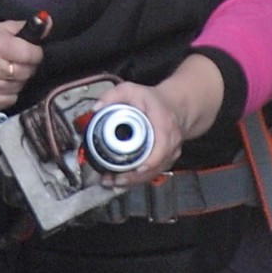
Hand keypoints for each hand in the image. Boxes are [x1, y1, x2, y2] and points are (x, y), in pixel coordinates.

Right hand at [0, 19, 43, 110]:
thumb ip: (24, 27)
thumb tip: (48, 21)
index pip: (30, 54)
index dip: (35, 54)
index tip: (31, 53)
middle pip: (26, 72)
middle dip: (27, 68)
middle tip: (17, 64)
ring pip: (19, 87)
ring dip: (18, 82)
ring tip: (6, 73)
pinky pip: (10, 100)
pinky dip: (9, 94)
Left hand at [91, 54, 223, 187]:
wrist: (175, 107)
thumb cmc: (154, 100)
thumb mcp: (132, 90)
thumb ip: (113, 96)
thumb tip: (97, 109)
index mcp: (164, 125)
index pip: (162, 146)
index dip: (151, 160)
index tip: (137, 168)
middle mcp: (170, 142)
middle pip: (155, 165)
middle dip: (134, 176)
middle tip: (113, 179)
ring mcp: (169, 153)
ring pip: (153, 173)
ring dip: (133, 180)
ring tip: (112, 182)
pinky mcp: (165, 161)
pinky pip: (152, 173)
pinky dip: (137, 179)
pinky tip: (121, 181)